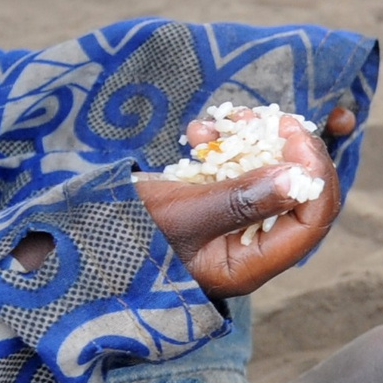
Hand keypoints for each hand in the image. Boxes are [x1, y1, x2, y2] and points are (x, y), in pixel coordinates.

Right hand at [132, 108, 349, 299]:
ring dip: (254, 141)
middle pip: (298, 195)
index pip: (312, 220)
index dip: (314, 175)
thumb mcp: (183, 215)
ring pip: (268, 178)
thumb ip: (241, 199)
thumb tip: (297, 179)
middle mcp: (248, 249)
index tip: (296, 136)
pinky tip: (199, 131)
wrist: (67, 244)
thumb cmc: (122, 238)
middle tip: (272, 118)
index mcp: (249, 265)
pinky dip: (224, 147)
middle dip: (287, 151)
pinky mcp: (209, 207)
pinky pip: (234, 173)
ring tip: (228, 119)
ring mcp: (230, 228)